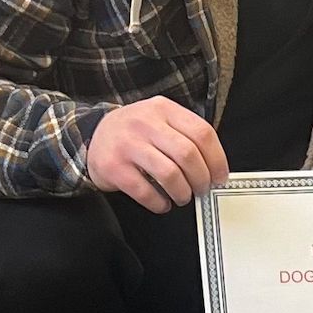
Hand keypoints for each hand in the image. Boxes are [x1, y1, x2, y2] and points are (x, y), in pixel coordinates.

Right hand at [86, 97, 227, 211]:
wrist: (92, 136)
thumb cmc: (135, 133)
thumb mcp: (160, 119)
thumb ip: (185, 135)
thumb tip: (214, 168)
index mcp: (164, 109)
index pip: (202, 133)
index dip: (217, 159)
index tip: (220, 176)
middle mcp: (145, 123)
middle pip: (188, 155)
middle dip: (201, 179)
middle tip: (202, 190)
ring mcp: (128, 144)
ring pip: (169, 174)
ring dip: (182, 193)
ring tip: (182, 197)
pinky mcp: (113, 167)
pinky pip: (145, 191)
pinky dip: (159, 203)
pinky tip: (162, 203)